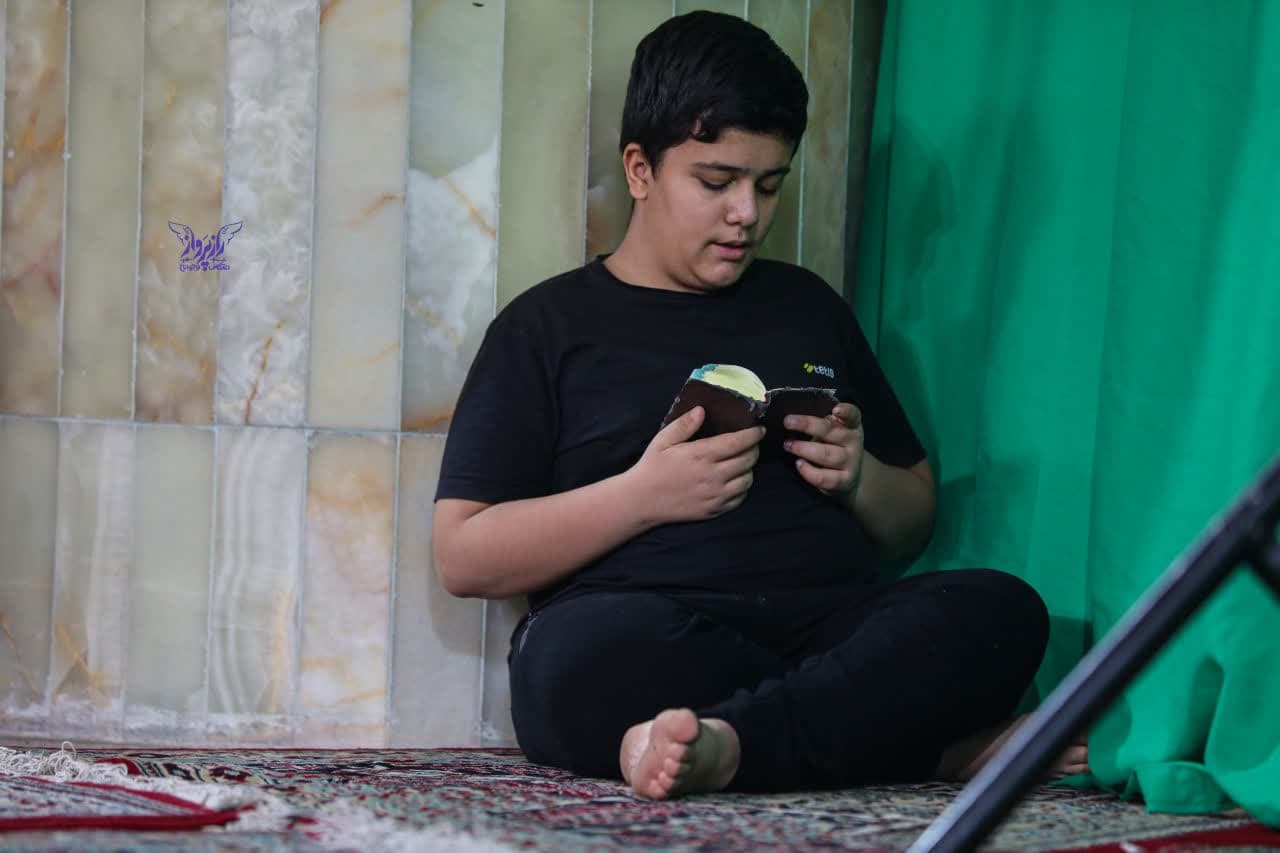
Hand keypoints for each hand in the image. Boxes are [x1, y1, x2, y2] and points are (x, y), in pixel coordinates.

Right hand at [628, 406, 764, 524]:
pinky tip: (735, 481)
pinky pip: (739, 498)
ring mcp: (715, 495)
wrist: (642, 501)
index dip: (753, 434)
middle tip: (751, 444)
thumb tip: (702, 410)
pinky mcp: (714, 510)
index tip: (758, 430)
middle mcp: (713, 475)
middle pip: (748, 460)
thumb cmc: (652, 467)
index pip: (738, 442)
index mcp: (702, 455)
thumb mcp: (663, 440)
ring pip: (747, 480)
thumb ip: (684, 424)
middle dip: (754, 449)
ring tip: (743, 462)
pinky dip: (742, 488)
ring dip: (749, 469)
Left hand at [782, 403, 863, 497]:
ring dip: (804, 449)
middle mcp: (853, 442)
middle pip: (832, 432)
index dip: (845, 412)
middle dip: (808, 425)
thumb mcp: (833, 431)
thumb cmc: (834, 446)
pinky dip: (808, 471)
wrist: (850, 476)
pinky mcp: (843, 481)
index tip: (835, 410)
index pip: (852, 415)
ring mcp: (850, 462)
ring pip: (826, 454)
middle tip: (788, 422)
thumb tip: (793, 420)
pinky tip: (798, 464)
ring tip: (788, 445)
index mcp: (851, 425)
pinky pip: (824, 477)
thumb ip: (820, 424)